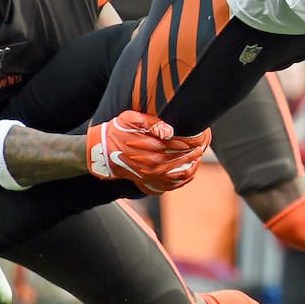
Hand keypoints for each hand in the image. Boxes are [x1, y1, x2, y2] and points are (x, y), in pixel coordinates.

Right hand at [86, 111, 212, 192]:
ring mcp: (152, 175)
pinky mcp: (150, 182)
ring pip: (181, 173)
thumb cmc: (117, 131)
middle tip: (204, 145)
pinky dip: (184, 179)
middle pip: (183, 159)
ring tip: (199, 156)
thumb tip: (170, 132)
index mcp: (151, 146)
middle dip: (195, 152)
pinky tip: (190, 170)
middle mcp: (153, 163)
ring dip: (193, 165)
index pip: (180, 144)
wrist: (101, 153)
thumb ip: (151, 123)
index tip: (202, 136)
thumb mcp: (130, 119)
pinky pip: (172, 184)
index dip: (193, 141)